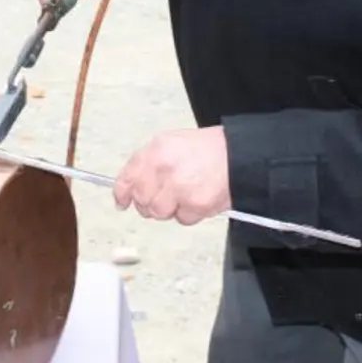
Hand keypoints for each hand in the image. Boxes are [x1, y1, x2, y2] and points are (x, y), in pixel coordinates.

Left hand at [113, 126, 231, 225]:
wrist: (240, 156)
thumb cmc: (208, 149)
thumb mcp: (171, 144)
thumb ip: (147, 163)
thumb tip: (128, 188)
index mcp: (156, 151)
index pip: (128, 178)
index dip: (122, 193)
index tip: (122, 201)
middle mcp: (164, 169)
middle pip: (142, 200)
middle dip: (150, 201)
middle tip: (166, 194)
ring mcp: (179, 188)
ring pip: (159, 212)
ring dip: (170, 208)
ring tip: (185, 193)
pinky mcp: (195, 205)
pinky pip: (182, 219)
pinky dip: (189, 213)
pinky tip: (198, 198)